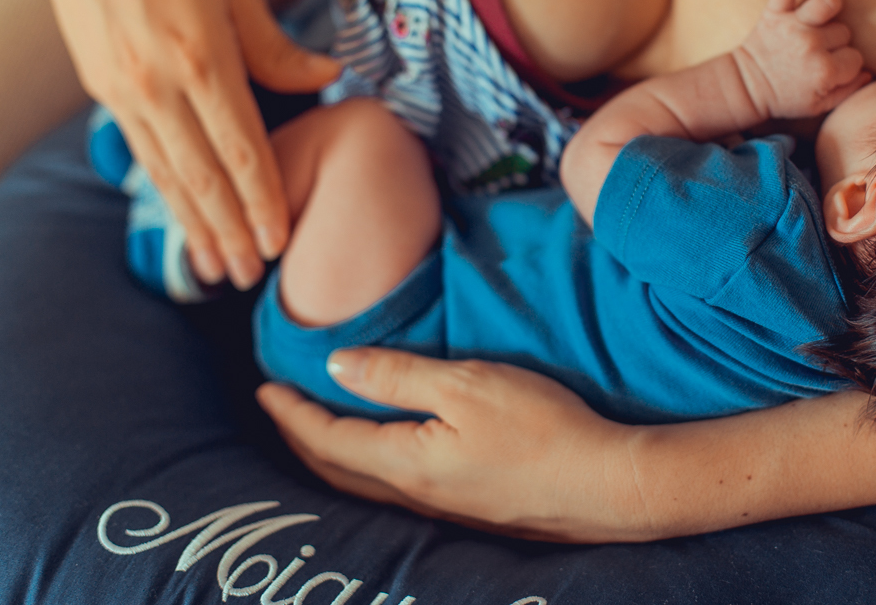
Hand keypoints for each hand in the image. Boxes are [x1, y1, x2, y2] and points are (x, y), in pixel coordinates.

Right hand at [37, 0, 338, 289]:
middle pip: (204, 177)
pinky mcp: (105, 90)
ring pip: (169, 175)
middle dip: (232, 231)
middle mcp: (160, 84)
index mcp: (203, 58)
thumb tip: (328, 77)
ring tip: (220, 270)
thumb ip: (277, 46)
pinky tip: (181, 222)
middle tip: (254, 276)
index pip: (243, 150)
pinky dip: (165, 195)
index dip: (264, 200)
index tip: (281, 241)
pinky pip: (142, 154)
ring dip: (196, 227)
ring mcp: (126, 91)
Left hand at [256, 348, 651, 542]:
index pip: (328, 439)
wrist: (608, 485)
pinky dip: (369, 467)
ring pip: (366, 485)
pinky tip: (388, 454)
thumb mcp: (467, 386)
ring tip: (322, 429)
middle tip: (281, 409)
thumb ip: (398, 376)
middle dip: (301, 438)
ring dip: (333, 456)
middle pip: (337, 471)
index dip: (292, 413)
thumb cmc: (542, 429)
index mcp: (406, 463)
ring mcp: (444, 508)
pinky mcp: (471, 509)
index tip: (267, 388)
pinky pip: (397, 490)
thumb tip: (337, 367)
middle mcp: (416, 495)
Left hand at [733, 0, 867, 119]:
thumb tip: (868, 72)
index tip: (833, 68)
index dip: (847, 64)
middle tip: (817, 51)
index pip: (856, 57)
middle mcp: (811, 45)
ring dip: (828, 6)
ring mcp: (793, 26)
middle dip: (835, 41)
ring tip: (819, 17)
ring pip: (828, 1)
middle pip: (844, 31)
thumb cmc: (785, 97)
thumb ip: (848, 91)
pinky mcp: (774, 12)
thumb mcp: (818, 106)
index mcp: (824, 71)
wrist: (747, 88)